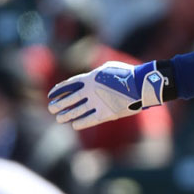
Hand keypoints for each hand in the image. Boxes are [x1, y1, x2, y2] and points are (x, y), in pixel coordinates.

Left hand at [48, 61, 167, 129]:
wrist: (142, 85)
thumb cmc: (128, 74)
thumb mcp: (109, 67)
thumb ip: (96, 73)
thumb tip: (89, 77)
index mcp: (90, 78)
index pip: (68, 85)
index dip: (58, 91)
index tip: (51, 95)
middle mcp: (91, 91)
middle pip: (69, 99)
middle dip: (59, 104)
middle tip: (52, 109)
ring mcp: (98, 103)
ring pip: (77, 111)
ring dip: (66, 115)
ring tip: (59, 119)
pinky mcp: (106, 114)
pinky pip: (90, 120)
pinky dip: (81, 123)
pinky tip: (74, 125)